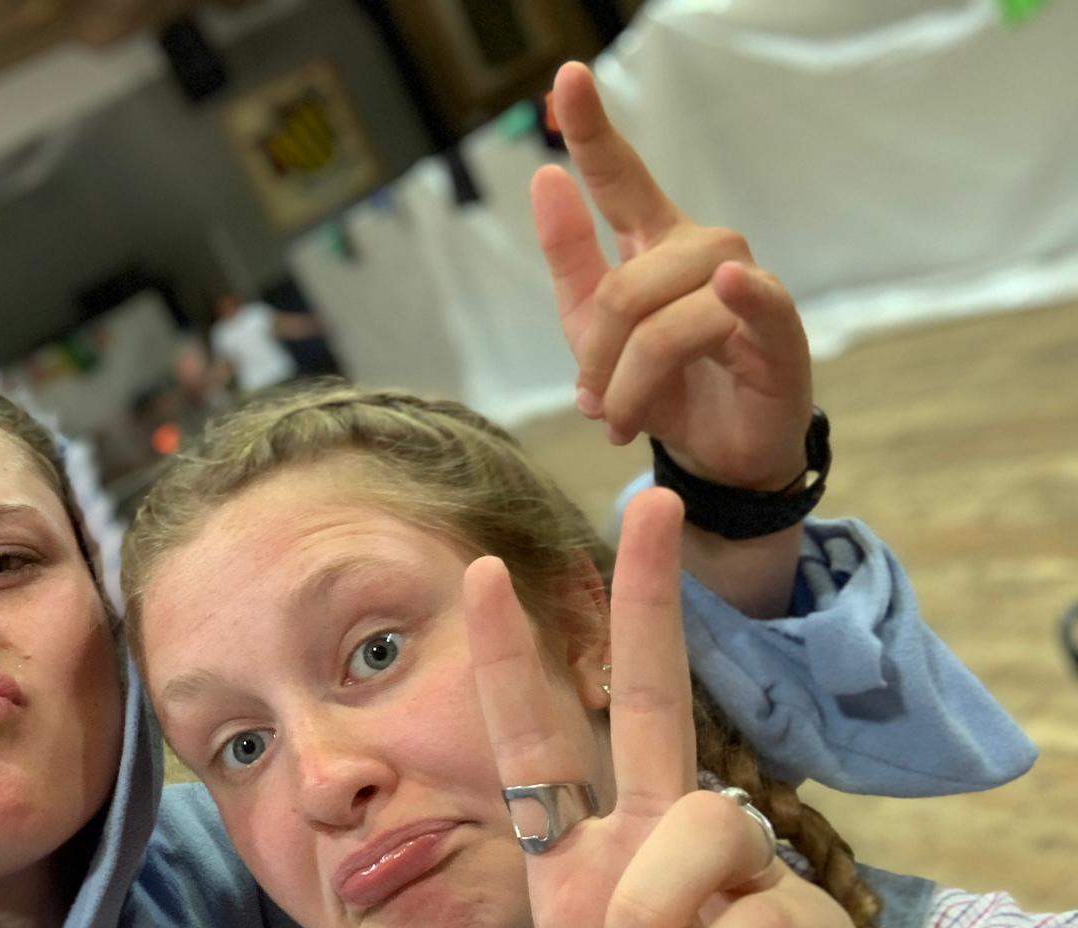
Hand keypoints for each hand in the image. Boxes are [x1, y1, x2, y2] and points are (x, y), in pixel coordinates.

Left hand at [464, 488, 935, 927]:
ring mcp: (737, 889)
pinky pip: (752, 923)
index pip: (541, 747)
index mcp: (582, 872)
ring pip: (704, 820)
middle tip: (647, 503)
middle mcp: (656, 859)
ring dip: (651, 908)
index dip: (510, 663)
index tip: (479, 574)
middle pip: (658, 704)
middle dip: (645, 605)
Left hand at [536, 63, 812, 491]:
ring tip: (623, 420)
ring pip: (664, 320)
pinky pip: (754, 301)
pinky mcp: (780, 331)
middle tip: (594, 406)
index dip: (592, 129)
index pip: (621, 177)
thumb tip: (545, 177)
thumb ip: (570, 258)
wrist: (716, 453)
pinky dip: (742, 294)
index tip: (565, 77)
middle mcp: (704, 251)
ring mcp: (748, 286)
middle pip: (626, 287)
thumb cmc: (660, 384)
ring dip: (631, 384)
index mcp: (655, 244)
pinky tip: (733, 285)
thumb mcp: (592, 328)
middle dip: (597, 358)